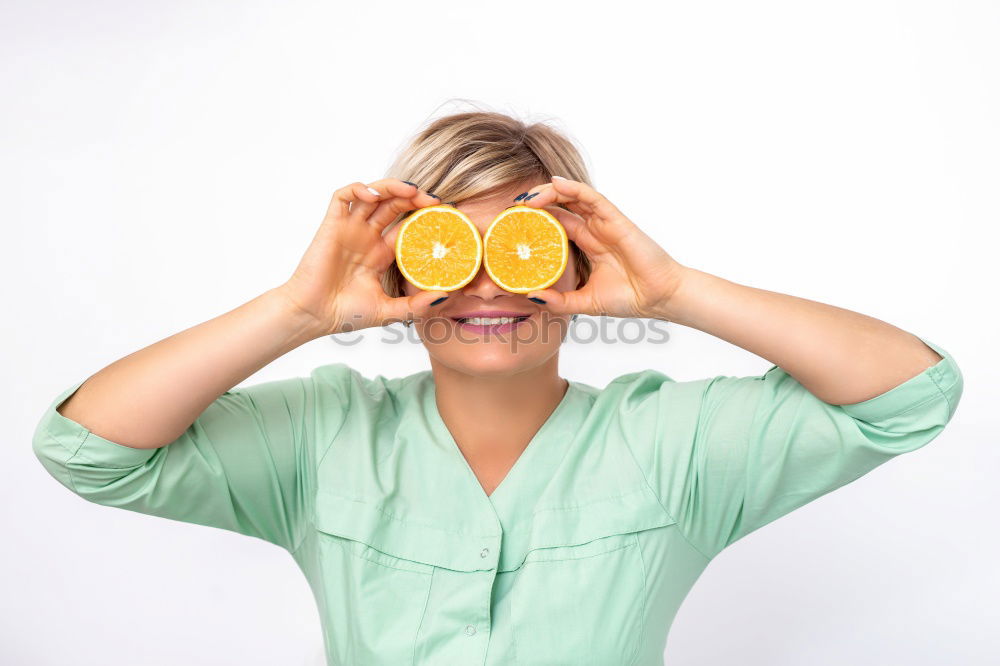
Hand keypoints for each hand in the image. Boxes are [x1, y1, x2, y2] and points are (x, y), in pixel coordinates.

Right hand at [278, 179, 449, 334]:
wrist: (313, 315)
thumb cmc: (346, 314)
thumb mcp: (390, 311)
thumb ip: (416, 305)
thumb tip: (445, 295)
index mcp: (381, 253)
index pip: (407, 226)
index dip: (424, 218)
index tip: (445, 218)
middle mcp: (367, 237)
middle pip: (394, 205)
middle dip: (415, 198)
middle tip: (435, 202)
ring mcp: (350, 229)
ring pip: (372, 194)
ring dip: (392, 187)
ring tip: (412, 192)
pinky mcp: (332, 225)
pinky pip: (343, 196)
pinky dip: (358, 188)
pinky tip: (374, 195)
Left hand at [520, 177, 687, 319]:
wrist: (659, 298)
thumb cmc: (629, 298)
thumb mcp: (584, 302)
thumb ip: (558, 301)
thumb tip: (530, 296)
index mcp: (586, 245)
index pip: (554, 226)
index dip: (533, 223)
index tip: (509, 227)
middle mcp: (593, 230)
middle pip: (559, 208)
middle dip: (534, 205)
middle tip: (510, 210)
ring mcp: (603, 222)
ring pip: (572, 197)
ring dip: (547, 193)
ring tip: (525, 199)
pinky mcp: (615, 219)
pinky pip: (591, 197)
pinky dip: (573, 188)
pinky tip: (554, 184)